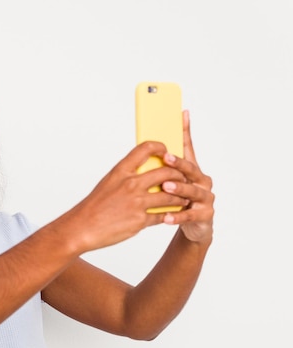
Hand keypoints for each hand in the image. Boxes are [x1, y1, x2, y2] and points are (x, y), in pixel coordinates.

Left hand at [159, 110, 213, 242]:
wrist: (194, 227)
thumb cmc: (178, 200)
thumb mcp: (171, 181)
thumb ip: (162, 164)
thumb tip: (146, 144)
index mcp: (192, 170)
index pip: (188, 147)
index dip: (185, 132)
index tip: (181, 116)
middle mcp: (202, 181)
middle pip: (191, 169)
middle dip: (178, 163)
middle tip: (166, 158)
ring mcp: (205, 198)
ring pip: (192, 192)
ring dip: (178, 189)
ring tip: (165, 187)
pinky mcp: (205, 216)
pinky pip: (190, 215)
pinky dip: (177, 216)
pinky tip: (166, 217)